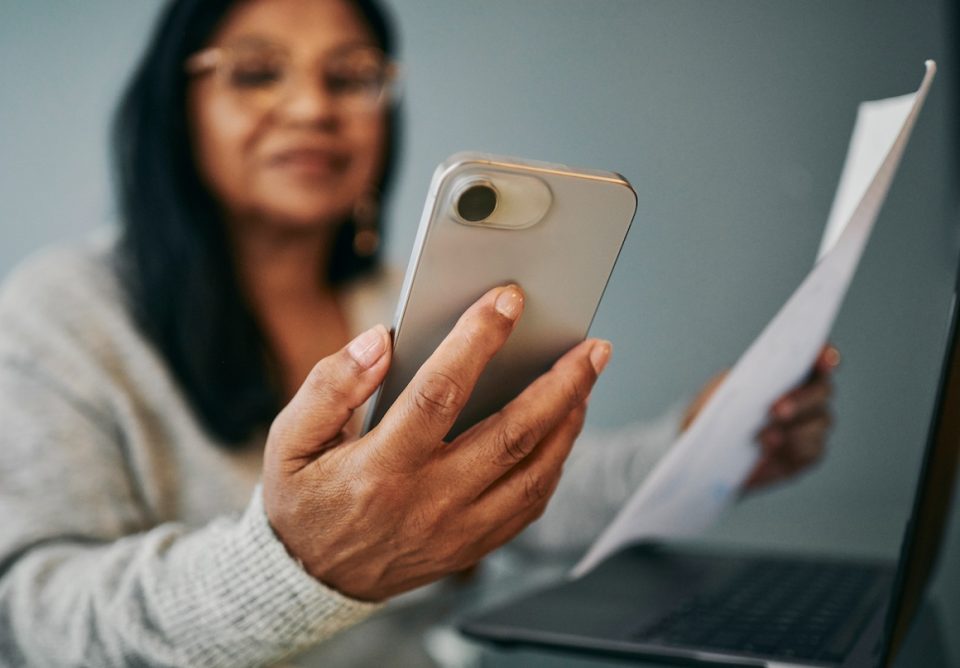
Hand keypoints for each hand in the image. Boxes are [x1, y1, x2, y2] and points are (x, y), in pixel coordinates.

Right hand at [262, 285, 609, 601]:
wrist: (310, 580)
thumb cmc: (302, 499)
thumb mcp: (289, 439)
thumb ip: (331, 386)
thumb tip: (380, 340)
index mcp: (380, 467)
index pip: (440, 393)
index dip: (478, 340)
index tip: (507, 300)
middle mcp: (427, 502)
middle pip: (512, 435)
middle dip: (560, 384)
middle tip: (592, 347)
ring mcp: (456, 531)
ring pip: (533, 473)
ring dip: (568, 423)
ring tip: (585, 381)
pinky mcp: (472, 548)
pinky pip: (529, 506)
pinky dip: (554, 464)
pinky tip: (561, 430)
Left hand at [682, 345, 839, 490]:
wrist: (709, 446)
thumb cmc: (719, 410)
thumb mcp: (723, 388)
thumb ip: (743, 380)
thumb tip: (757, 382)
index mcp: (789, 370)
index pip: (817, 356)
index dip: (825, 355)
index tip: (825, 359)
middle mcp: (808, 394)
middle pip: (823, 390)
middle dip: (801, 399)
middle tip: (776, 410)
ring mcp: (812, 424)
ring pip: (820, 421)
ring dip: (794, 429)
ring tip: (764, 437)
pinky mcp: (807, 453)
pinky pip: (812, 451)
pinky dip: (792, 450)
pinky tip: (770, 451)